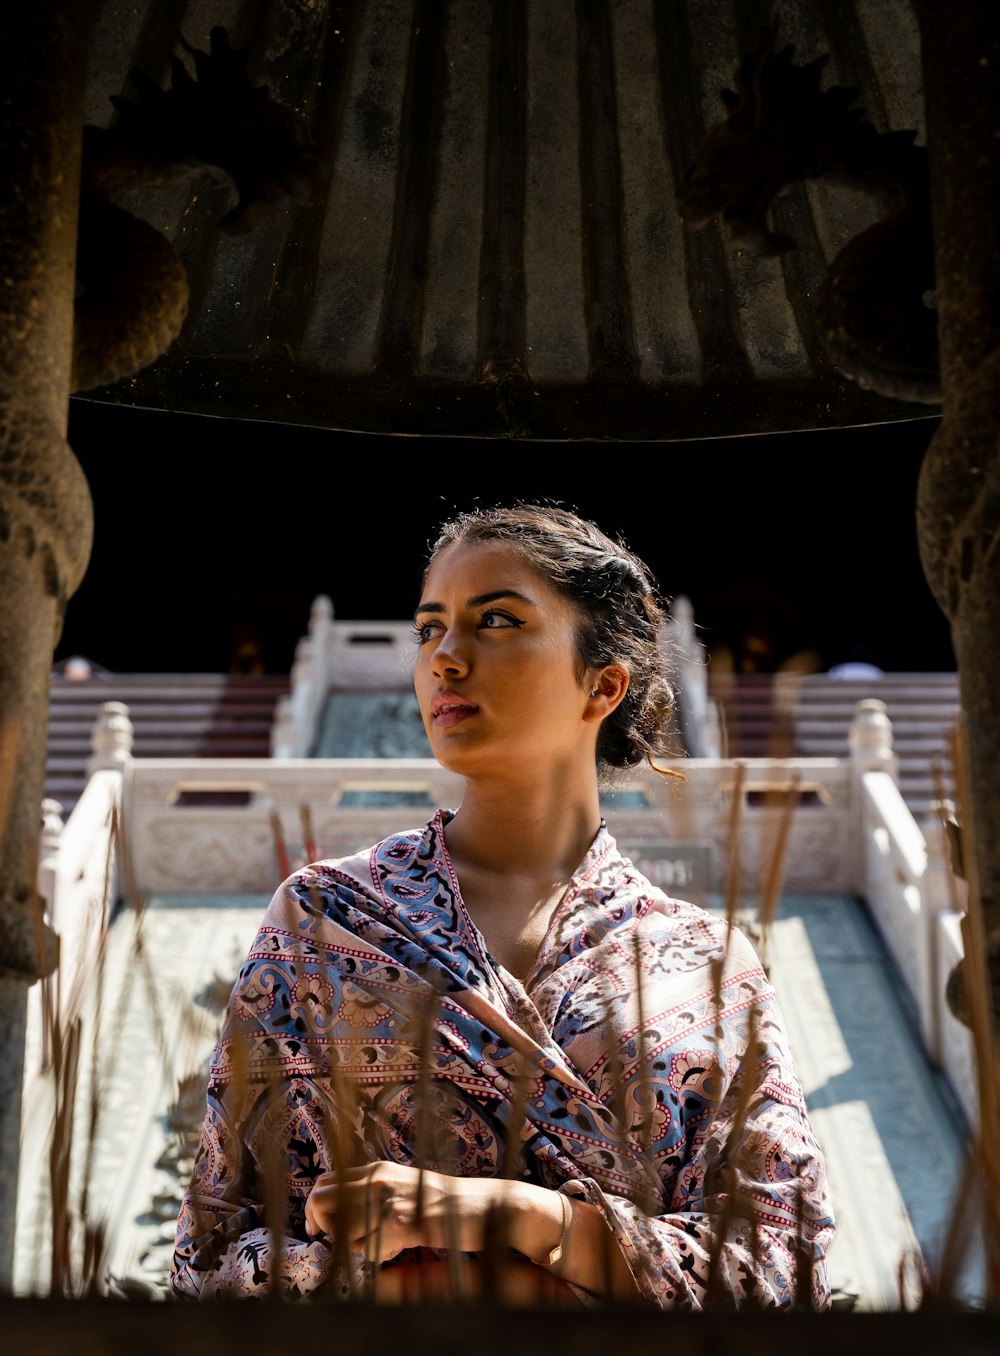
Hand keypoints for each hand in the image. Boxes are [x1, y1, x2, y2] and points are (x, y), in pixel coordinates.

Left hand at [304, 1161, 517, 1263]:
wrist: (480, 1205)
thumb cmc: (441, 1203)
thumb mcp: (402, 1187)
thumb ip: (373, 1193)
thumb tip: (338, 1212)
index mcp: (377, 1169)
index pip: (325, 1180)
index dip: (314, 1207)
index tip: (318, 1228)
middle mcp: (378, 1179)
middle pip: (322, 1200)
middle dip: (324, 1226)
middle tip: (344, 1241)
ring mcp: (390, 1199)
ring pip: (343, 1230)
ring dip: (358, 1245)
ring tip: (387, 1243)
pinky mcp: (403, 1222)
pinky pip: (370, 1249)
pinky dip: (380, 1256)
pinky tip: (402, 1247)